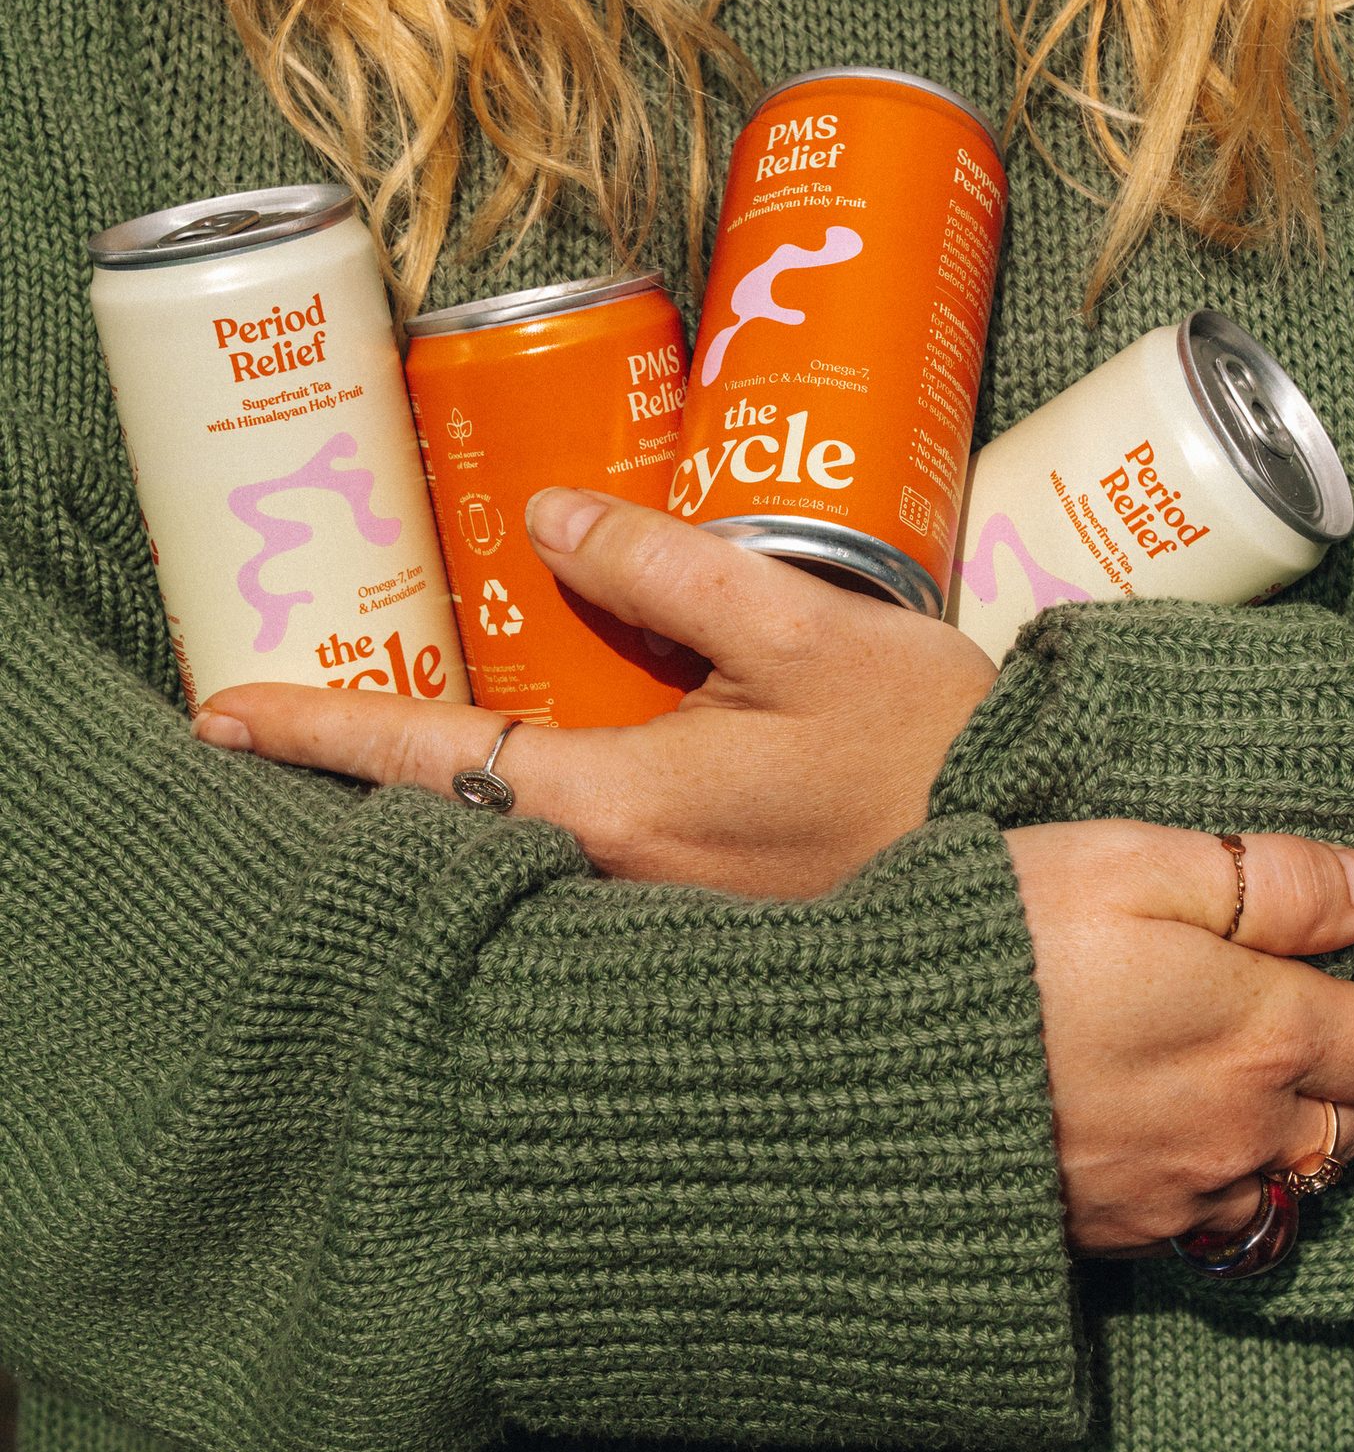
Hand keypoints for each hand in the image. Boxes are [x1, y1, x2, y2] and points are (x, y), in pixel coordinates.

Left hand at [192, 487, 998, 896]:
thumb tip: (551, 518)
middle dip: (351, 782)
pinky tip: (524, 793)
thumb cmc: (932, 760)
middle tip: (279, 729)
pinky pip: (568, 884)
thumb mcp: (808, 630)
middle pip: (439, 832)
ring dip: (428, 811)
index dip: (314, 730)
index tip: (221, 713)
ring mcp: (651, 928)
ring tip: (374, 750)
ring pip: (500, 864)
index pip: (426, 761)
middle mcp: (613, 889)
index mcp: (620, 808)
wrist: (1033, 897)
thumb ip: (670, 567)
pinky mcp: (695, 933)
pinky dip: (511, 840)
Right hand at [1006, 820, 1353, 1255]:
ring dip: (1305, 1141)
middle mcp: (1240, 1129)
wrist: (869, 1066)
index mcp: (1260, 1032)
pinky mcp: (1114, 1229)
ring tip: (1281, 1098)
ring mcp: (1177, 1191)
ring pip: (1291, 1182)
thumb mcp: (1131, 866)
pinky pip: (1209, 1220)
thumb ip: (1266, 879)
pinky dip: (1224, 1183)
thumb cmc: (998, 941)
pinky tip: (1189, 1146)